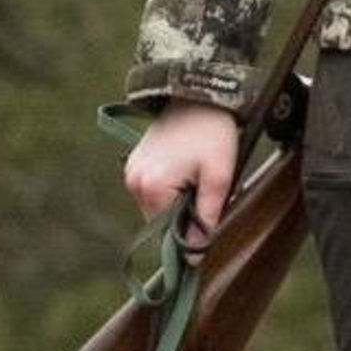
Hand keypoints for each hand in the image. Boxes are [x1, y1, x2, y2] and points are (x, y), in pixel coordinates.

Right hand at [123, 102, 240, 253]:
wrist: (198, 94)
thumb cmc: (213, 132)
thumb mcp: (219, 177)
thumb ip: (207, 218)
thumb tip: (195, 256)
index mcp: (152, 187)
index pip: (168, 234)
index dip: (189, 237)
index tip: (208, 227)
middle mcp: (134, 182)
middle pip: (161, 222)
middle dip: (185, 217)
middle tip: (208, 194)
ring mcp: (131, 172)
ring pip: (158, 208)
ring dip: (178, 204)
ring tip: (199, 179)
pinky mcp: (135, 164)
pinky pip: (153, 192)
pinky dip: (170, 191)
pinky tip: (187, 172)